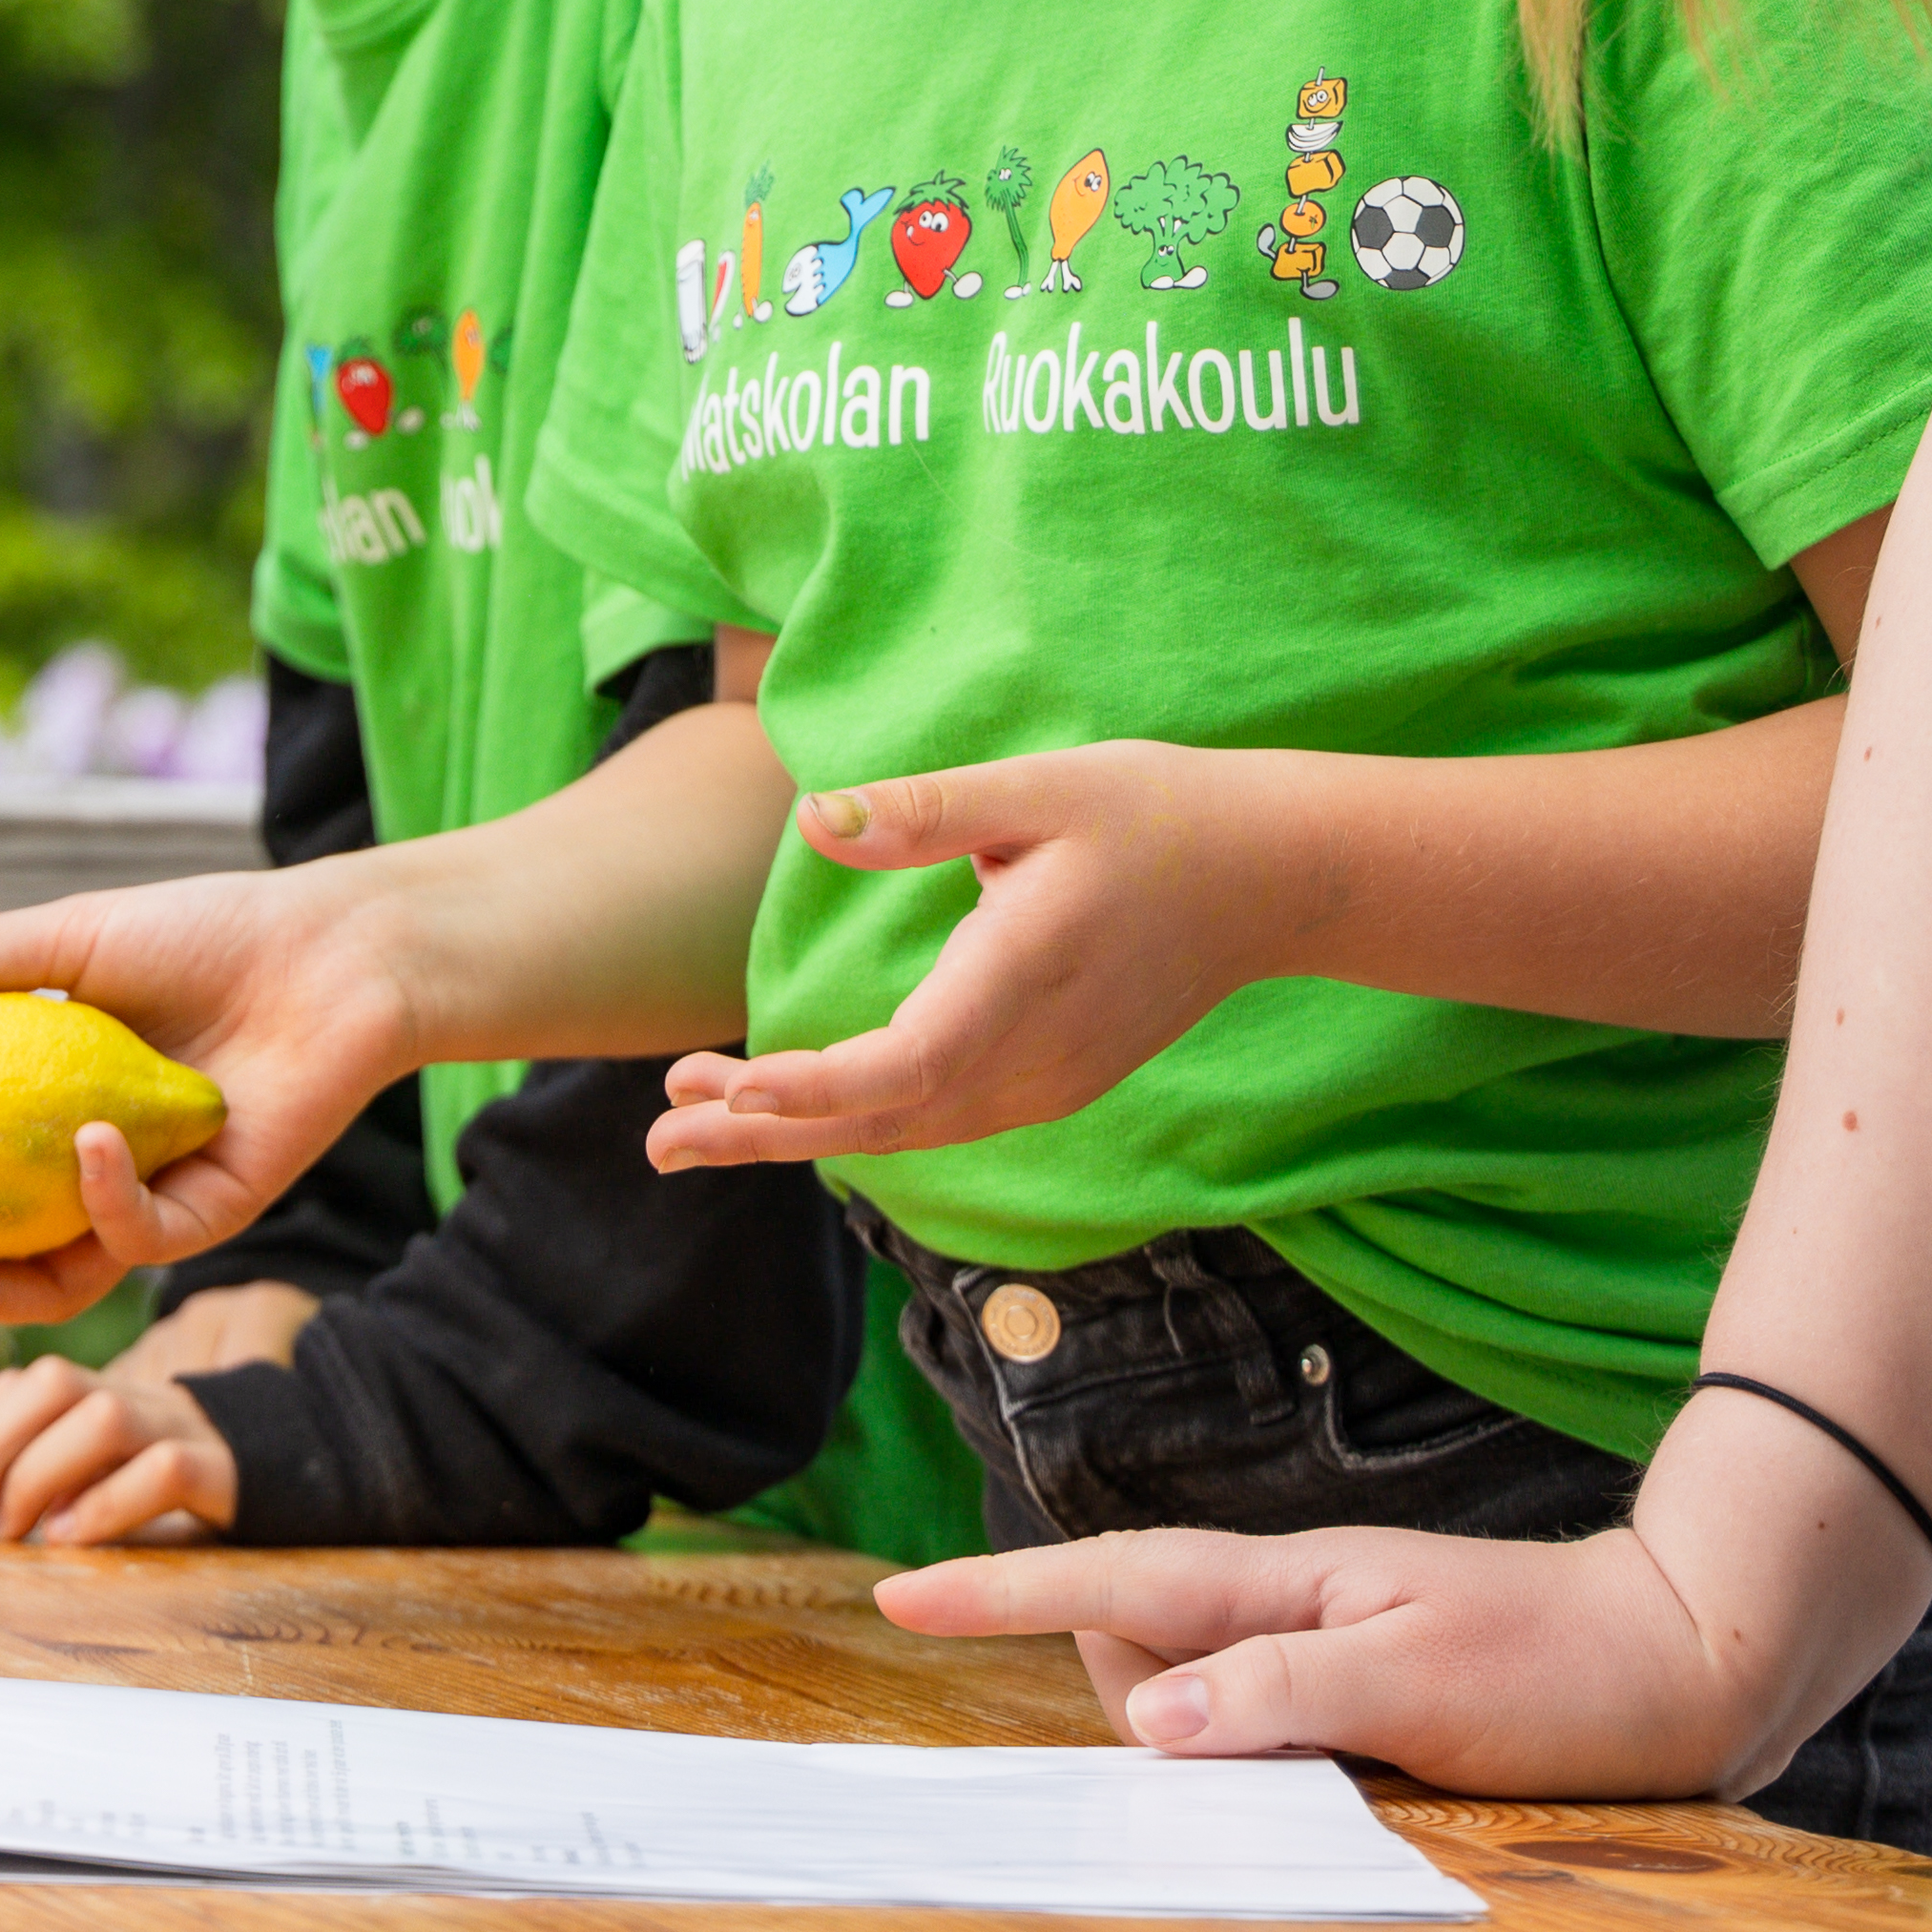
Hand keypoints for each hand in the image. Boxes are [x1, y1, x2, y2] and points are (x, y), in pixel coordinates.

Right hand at [0, 880, 412, 1327]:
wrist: (329, 949)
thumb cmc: (209, 933)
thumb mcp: (75, 937)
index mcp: (59, 1118)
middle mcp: (102, 1174)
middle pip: (7, 1261)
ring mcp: (157, 1200)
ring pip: (65, 1282)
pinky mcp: (216, 1213)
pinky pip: (142, 1238)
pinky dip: (104, 1199)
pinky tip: (86, 1142)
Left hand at [0, 1292, 308, 1545]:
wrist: (297, 1467)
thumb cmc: (170, 1481)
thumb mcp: (95, 1473)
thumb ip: (22, 1479)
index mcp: (101, 1393)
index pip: (23, 1386)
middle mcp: (137, 1398)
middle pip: (53, 1384)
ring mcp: (183, 1427)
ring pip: (105, 1417)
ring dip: (42, 1475)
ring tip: (17, 1536)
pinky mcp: (224, 1469)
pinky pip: (164, 1470)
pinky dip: (107, 1505)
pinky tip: (73, 1542)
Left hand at [653, 744, 1293, 1167]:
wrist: (1275, 876)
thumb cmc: (1156, 814)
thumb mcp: (1041, 787)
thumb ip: (925, 811)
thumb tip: (814, 818)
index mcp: (1022, 980)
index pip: (903, 1065)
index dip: (809, 1088)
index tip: (723, 1086)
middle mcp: (1034, 1057)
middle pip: (883, 1121)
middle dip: (763, 1135)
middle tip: (656, 1144)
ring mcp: (1049, 1083)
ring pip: (907, 1131)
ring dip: (799, 1134)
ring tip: (692, 1128)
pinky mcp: (1055, 1081)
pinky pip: (941, 1120)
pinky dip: (861, 1122)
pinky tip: (797, 1112)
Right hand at [878, 1519, 1780, 1791]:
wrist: (1692, 1658)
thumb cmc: (1564, 1672)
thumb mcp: (1419, 1686)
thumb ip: (1279, 1696)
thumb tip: (1150, 1718)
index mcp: (1288, 1582)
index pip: (1115, 1578)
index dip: (1005, 1593)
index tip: (901, 1600)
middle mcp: (1290, 1600)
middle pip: (1137, 1643)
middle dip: (1140, 1704)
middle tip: (1276, 1757)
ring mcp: (1324, 1637)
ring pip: (1193, 1684)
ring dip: (1214, 1739)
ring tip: (1349, 1764)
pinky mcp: (1360, 1681)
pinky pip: (1255, 1711)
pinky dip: (1256, 1747)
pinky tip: (1339, 1769)